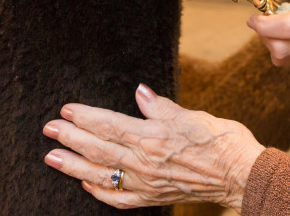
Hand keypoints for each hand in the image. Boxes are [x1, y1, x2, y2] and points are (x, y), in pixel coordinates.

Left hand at [43, 84, 263, 210]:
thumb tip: (140, 92)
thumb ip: (161, 107)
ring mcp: (146, 183)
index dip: (86, 117)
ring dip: (74, 166)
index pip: (109, 125)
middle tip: (49, 129)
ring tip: (52, 157)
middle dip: (71, 138)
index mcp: (152, 137)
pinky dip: (99, 192)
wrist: (241, 174)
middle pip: (99, 150)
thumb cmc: (223, 141)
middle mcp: (144, 163)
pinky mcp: (154, 197)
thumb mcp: (192, 115)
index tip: (66, 110)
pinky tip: (86, 185)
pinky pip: (119, 198)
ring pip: (102, 175)